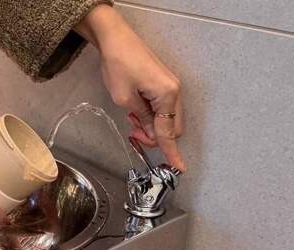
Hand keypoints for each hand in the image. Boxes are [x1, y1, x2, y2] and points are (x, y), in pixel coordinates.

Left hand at [75, 5, 185, 171]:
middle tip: (135, 133)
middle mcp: (175, 91)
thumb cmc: (118, 64)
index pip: (169, 133)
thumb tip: (151, 133)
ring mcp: (171, 86)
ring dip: (152, 125)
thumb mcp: (125, 99)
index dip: (172, 152)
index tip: (179, 168)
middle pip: (172, 128)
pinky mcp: (164, 83)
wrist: (115, 39)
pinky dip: (152, 115)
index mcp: (168, 95)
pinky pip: (163, 108)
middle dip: (155, 136)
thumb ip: (142, 120)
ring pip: (167, 119)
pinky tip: (137, 110)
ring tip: (132, 118)